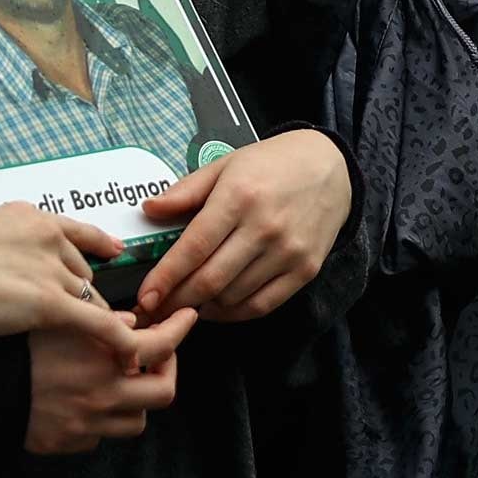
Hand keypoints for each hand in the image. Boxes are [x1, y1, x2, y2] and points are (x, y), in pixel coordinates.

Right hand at [0, 203, 142, 362]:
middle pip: (82, 273)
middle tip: (79, 318)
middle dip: (81, 296)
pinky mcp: (52, 303)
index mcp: (34, 220)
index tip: (115, 251)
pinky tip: (131, 354)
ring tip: (111, 340)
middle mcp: (51, 241)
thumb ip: (0, 232)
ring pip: (91, 299)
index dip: (99, 245)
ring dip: (98, 319)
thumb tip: (2, 235)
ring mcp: (53, 272)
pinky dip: (118, 339)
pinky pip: (98, 323)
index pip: (77, 233)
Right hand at [25, 308, 192, 453]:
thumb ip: (99, 318)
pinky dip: (101, 422)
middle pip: (162, 393)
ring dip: (136, 401)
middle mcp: (102, 398)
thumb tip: (128, 324)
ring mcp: (86, 426)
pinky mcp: (66, 444)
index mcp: (103, 363)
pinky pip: (98, 438)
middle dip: (166, 372)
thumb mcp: (58, 318)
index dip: (179, 329)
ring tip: (122, 381)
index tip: (187, 318)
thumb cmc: (15, 348)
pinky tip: (87, 403)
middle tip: (158, 357)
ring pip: (135, 422)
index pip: (162, 346)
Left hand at [137, 129, 351, 323]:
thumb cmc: (271, 164)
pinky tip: (217, 307)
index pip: (193, 247)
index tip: (145, 297)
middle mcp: (265, 227)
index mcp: (239, 197)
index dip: (165, 278)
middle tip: (156, 310)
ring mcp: (288, 252)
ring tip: (185, 304)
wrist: (331, 168)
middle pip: (210, 280)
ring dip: (203, 307)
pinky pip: (262, 305)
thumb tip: (148, 209)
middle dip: (177, 301)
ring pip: (233, 297)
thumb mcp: (225, 165)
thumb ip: (186, 191)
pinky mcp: (306, 270)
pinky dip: (234, 313)